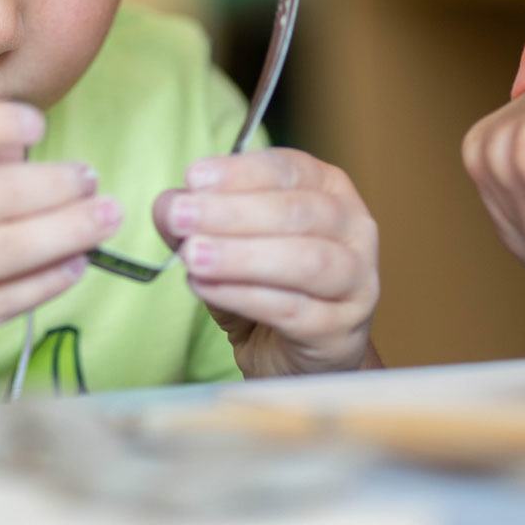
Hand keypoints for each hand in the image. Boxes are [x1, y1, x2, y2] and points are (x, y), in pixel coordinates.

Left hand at [152, 148, 379, 378]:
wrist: (295, 355)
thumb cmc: (267, 285)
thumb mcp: (226, 243)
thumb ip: (198, 220)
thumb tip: (169, 205)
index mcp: (328, 189)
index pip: (289, 169)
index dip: (241, 172)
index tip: (193, 178)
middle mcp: (353, 229)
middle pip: (297, 212)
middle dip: (233, 212)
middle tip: (181, 217)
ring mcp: (356, 281)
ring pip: (304, 260)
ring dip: (241, 256)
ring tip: (192, 256)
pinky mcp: (341, 329)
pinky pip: (293, 309)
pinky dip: (244, 295)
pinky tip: (207, 288)